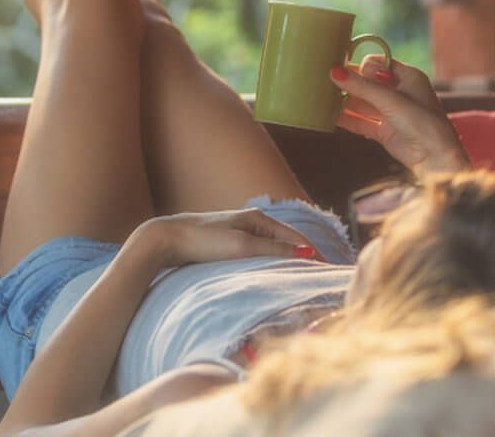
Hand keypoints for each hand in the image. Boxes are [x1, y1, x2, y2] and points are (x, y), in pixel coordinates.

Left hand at [133, 209, 321, 268]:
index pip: (295, 236)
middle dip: (302, 256)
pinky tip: (270, 274)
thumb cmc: (203, 241)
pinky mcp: (225, 243)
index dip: (312, 253)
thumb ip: (274, 249)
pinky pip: (256, 253)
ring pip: (270, 247)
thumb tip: (306, 252)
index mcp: (257, 218)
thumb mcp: (242, 246)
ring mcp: (237, 232)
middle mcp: (250, 221)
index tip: (329, 270)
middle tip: (319, 276)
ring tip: (300, 277)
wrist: (165, 239)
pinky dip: (269, 262)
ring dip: (286, 260)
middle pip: (285, 240)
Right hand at [330, 56, 469, 179]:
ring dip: (345, 101)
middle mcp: (399, 92)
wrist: (436, 160)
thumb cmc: (422, 123)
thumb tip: (335, 72)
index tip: (339, 65)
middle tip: (325, 79)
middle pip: (368, 83)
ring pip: (362, 103)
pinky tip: (330, 117)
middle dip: (348, 82)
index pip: (378, 62)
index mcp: (408, 76)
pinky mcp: (384, 131)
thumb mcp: (390, 100)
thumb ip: (362, 87)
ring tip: (322, 97)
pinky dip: (347, 119)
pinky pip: (361, 121)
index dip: (361, 64)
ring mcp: (391, 112)